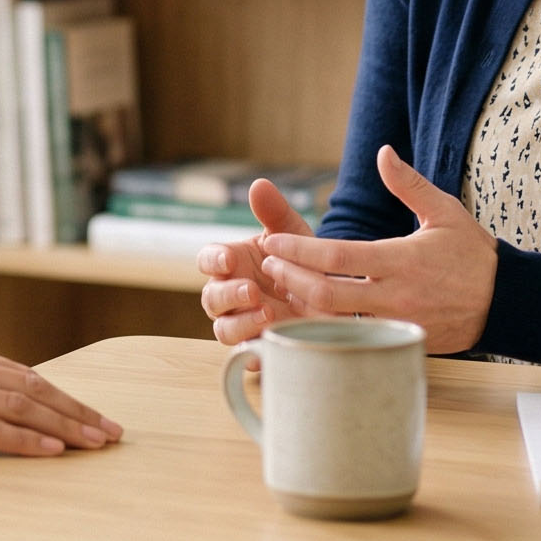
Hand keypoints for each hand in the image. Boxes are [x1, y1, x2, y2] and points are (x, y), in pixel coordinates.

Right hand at [0, 337, 121, 456]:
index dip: (65, 398)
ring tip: (95, 444)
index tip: (95, 418)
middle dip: (77, 412)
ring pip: (19, 405)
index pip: (25, 375)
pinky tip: (51, 452)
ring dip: (64, 427)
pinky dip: (25, 440)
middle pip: (33, 387)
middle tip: (112, 433)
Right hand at [197, 178, 314, 344]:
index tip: (229, 259)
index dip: (213, 261)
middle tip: (251, 290)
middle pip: (211, 299)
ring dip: (240, 323)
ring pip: (223, 330)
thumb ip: (273, 212)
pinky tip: (270, 345)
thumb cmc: (302, 259)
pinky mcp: (260, 346)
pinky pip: (247, 356)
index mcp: (232, 263)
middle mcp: (232, 294)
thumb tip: (259, 184)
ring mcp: (244, 322)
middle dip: (228, 294)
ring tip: (268, 313)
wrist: (333, 294)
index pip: (207, 260)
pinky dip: (253, 353)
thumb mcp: (292, 233)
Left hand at [255, 145, 497, 354]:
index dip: (298, 251)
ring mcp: (397, 323)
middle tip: (268, 264)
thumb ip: (408, 185)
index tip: (272, 242)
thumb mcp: (444, 212)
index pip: (337, 258)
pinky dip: (327, 326)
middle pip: (327, 295)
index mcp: (401, 260)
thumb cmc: (473, 254)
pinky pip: (354, 338)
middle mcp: (395, 296)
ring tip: (282, 283)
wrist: (507, 303)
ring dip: (303, 304)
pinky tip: (308, 311)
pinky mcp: (400, 340)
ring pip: (336, 323)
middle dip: (290, 279)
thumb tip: (383, 153)